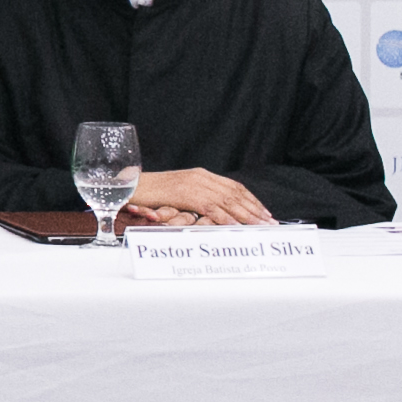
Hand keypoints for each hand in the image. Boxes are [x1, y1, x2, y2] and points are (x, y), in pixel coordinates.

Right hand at [131, 168, 273, 224]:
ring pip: (228, 200)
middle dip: (255, 209)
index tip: (265, 213)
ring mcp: (193, 184)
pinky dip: (226, 218)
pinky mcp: (185, 194)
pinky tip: (237, 226)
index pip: (234, 187)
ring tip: (262, 226)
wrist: (129, 186)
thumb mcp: (177, 194)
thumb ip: (196, 198)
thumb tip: (214, 212)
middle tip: (271, 222)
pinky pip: (211, 208)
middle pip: (235, 194)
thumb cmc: (150, 194)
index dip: (252, 200)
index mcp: (200, 175)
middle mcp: (200, 177)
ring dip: (247, 215)